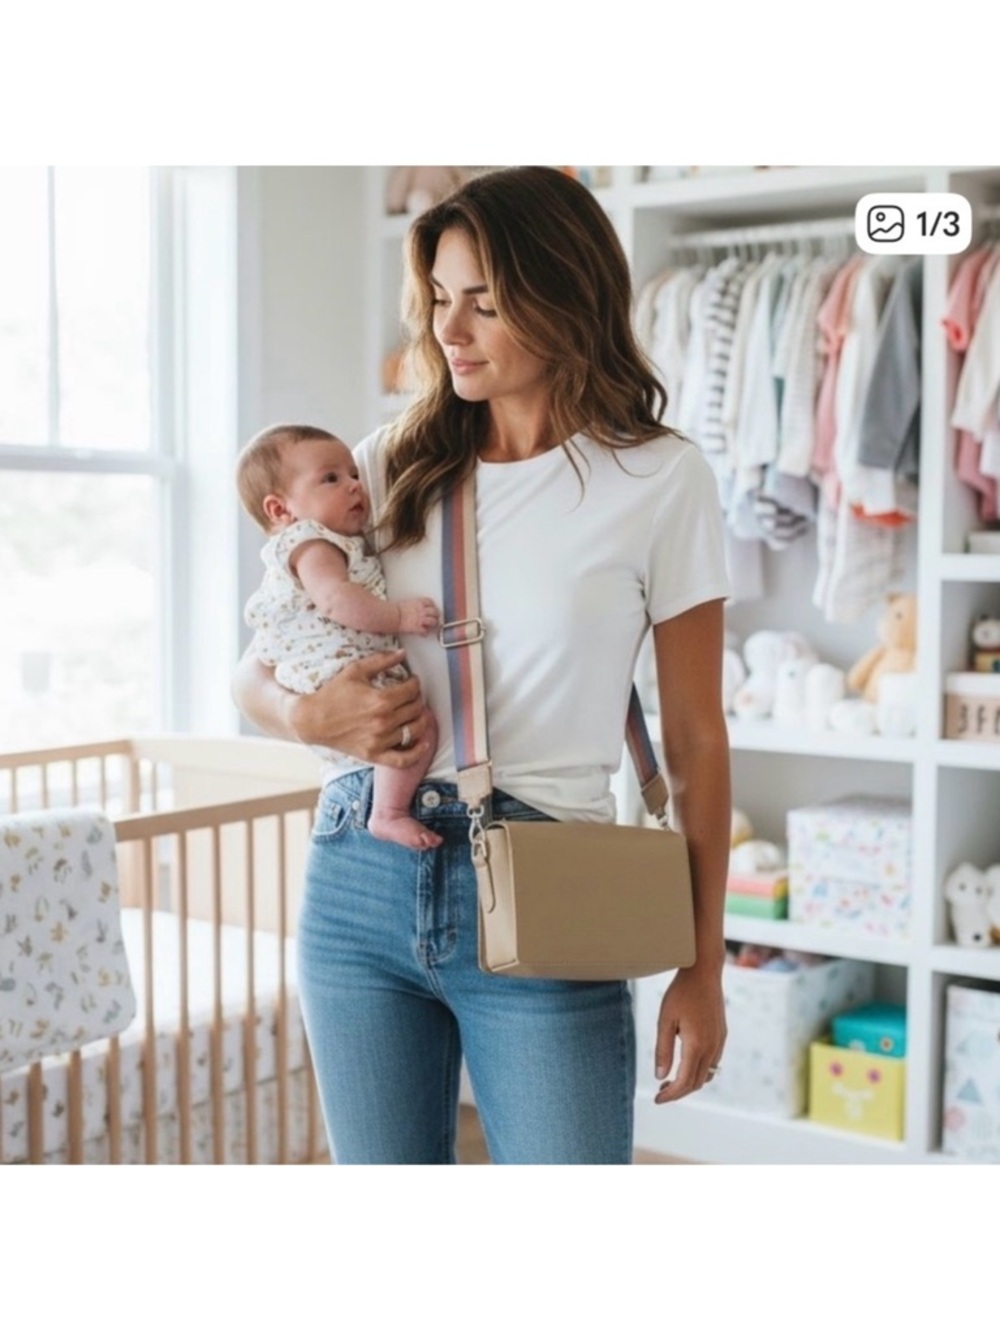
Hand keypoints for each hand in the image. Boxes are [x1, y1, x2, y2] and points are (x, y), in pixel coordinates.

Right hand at [289, 650, 430, 768]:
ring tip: (416, 713)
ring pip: (414, 731)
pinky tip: (423, 742)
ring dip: (420, 720)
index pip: (412, 690)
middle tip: (411, 695)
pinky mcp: (374, 755)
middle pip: (416, 709)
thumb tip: (402, 653)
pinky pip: (403, 759)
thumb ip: (380, 660)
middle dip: (417, 699)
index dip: (415, 683)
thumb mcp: (354, 671)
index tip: (411, 681)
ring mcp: (379, 741)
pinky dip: (417, 753)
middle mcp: (383, 722)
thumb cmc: (332, 694)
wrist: (312, 720)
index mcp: (380, 700)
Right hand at [398, 597, 440, 635]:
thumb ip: (415, 606)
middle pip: (435, 611)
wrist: (392, 616)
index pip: (430, 602)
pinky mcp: (418, 628)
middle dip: (436, 615)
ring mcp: (421, 619)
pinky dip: (425, 633)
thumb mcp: (407, 603)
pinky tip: (423, 633)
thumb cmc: (396, 610)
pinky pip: (426, 631)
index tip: (432, 608)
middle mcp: (422, 611)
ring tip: (431, 626)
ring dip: (433, 624)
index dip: (432, 605)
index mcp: (419, 603)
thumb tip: (416, 608)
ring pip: (433, 621)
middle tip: (435, 618)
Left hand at [652, 963, 726, 1103]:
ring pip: (707, 1075)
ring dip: (690, 1083)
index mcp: (697, 1045)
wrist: (704, 972)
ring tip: (670, 1081)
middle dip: (679, 1092)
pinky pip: (713, 1063)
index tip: (657, 1099)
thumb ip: (663, 1050)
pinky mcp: (722, 1035)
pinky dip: (699, 1071)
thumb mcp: (665, 1020)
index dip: (671, 1095)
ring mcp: (719, 1041)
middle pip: (697, 1083)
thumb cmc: (681, 993)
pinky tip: (685, 1064)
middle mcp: (712, 1047)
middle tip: (661, 1092)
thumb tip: (660, 1077)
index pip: (684, 1082)